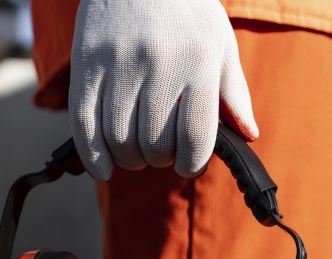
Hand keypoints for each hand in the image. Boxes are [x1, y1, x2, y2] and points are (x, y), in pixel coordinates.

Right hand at [69, 0, 258, 180]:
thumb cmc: (185, 10)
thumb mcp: (219, 42)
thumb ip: (233, 91)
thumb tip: (248, 134)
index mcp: (198, 62)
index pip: (196, 138)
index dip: (192, 164)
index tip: (188, 164)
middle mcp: (160, 64)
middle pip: (155, 145)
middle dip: (159, 159)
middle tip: (160, 150)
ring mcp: (119, 64)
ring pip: (119, 140)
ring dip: (129, 159)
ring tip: (135, 151)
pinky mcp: (86, 63)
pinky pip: (84, 123)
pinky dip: (92, 156)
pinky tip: (102, 169)